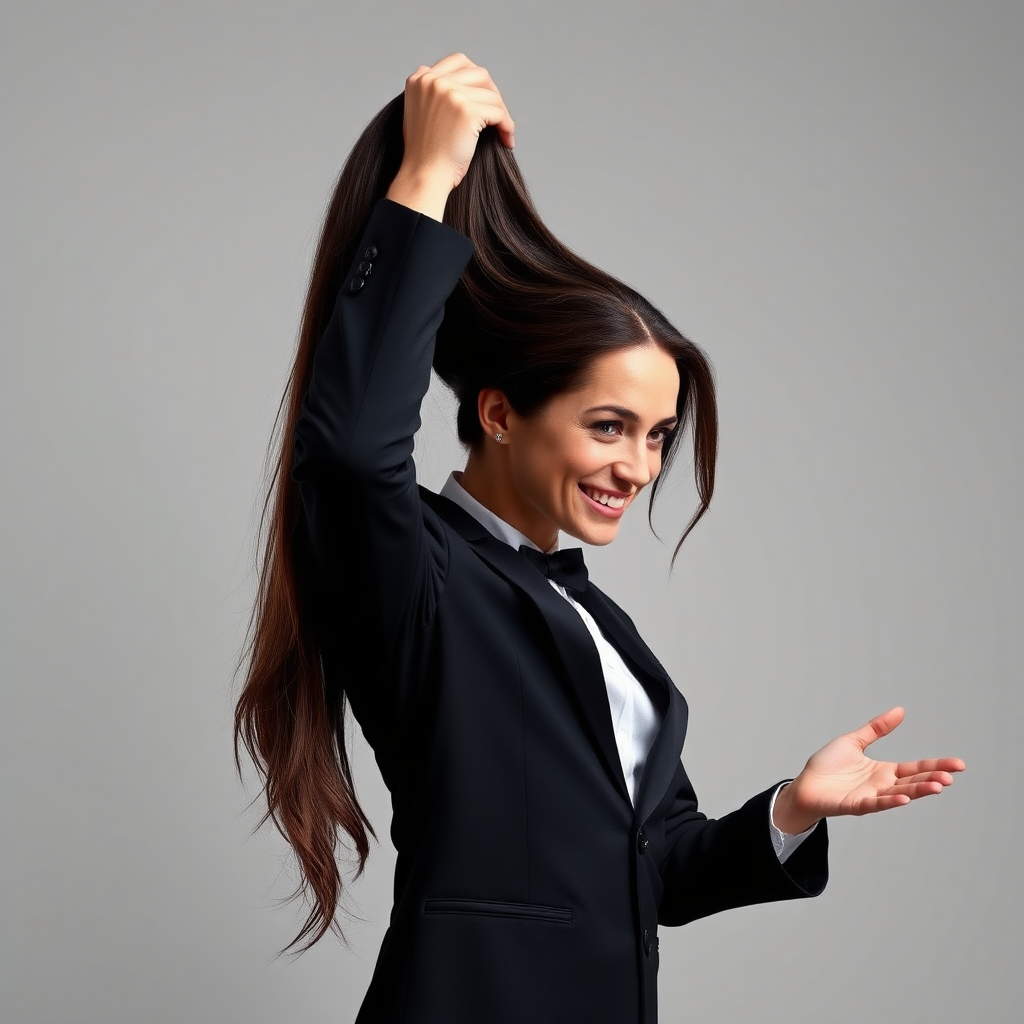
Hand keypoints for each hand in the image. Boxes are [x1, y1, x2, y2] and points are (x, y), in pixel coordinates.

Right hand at [394, 52, 514, 194]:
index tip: (483, 101)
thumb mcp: (421, 113)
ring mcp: (450, 93)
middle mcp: (433, 81)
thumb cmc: (425, 155)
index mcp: (420, 79)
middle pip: (479, 74)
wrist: (424, 177)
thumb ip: (435, 93)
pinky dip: (506, 126)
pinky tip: (506, 140)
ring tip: (503, 131)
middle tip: (497, 116)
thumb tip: (463, 85)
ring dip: (502, 113)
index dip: (476, 81)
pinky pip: (499, 112)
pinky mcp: (467, 110)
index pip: (458, 62)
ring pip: (491, 94)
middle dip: (492, 95)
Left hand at [771, 707, 965, 833]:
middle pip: (913, 782)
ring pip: (900, 793)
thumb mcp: (853, 741)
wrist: (804, 785)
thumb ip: (876, 729)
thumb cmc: (827, 766)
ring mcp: (871, 796)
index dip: (936, 765)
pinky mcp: (856, 805)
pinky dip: (890, 801)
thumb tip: (900, 710)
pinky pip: (876, 803)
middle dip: (933, 778)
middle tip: (953, 776)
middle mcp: (882, 785)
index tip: (959, 764)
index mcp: (884, 771)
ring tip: (938, 786)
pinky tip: (904, 797)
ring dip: (919, 791)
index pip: (915, 768)